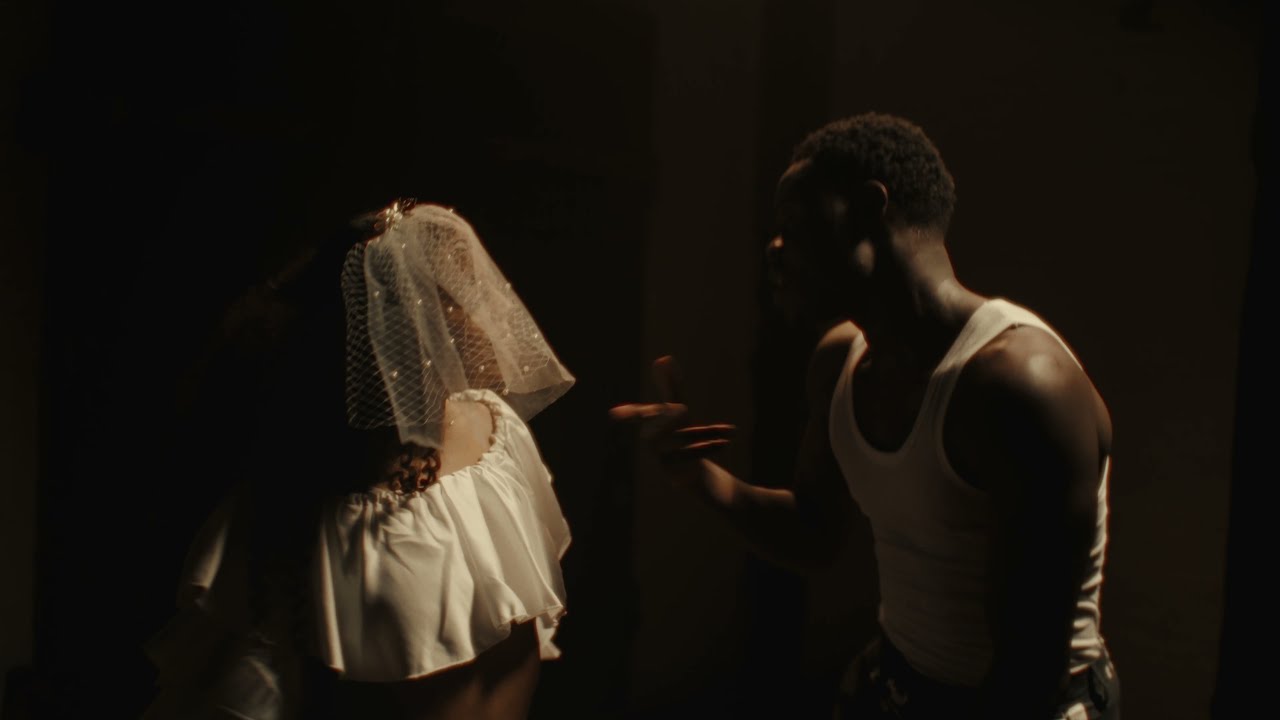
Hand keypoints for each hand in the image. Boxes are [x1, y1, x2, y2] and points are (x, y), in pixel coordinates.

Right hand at [609, 356, 735, 470]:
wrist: (698, 476)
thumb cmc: (683, 439)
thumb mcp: (678, 411)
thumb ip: (671, 386)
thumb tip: (664, 358)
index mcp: (652, 428)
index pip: (640, 417)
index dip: (629, 414)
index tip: (613, 413)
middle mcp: (655, 447)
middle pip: (656, 434)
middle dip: (667, 420)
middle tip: (683, 410)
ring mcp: (665, 463)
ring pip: (677, 447)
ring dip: (699, 435)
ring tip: (723, 427)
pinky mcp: (679, 476)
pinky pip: (689, 462)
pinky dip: (706, 449)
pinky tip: (725, 441)